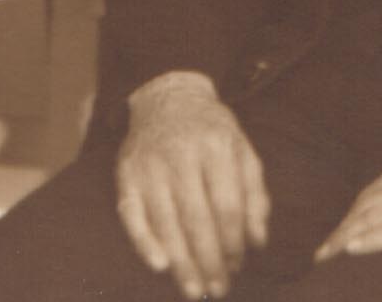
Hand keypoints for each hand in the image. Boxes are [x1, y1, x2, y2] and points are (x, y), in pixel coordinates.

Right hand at [116, 72, 269, 299]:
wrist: (167, 98)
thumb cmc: (213, 133)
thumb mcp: (244, 153)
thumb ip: (255, 196)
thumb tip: (257, 243)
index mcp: (215, 146)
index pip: (227, 206)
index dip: (234, 243)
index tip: (239, 267)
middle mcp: (179, 154)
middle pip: (195, 219)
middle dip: (209, 260)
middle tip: (218, 290)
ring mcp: (148, 163)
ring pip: (165, 221)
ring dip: (181, 262)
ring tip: (193, 290)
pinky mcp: (124, 172)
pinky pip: (130, 212)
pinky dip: (142, 240)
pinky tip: (159, 265)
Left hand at [315, 136, 381, 262]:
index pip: (377, 189)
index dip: (356, 211)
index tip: (344, 228)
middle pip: (368, 203)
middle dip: (343, 226)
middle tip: (324, 249)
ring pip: (373, 217)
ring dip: (346, 236)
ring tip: (326, 254)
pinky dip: (368, 239)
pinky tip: (350, 248)